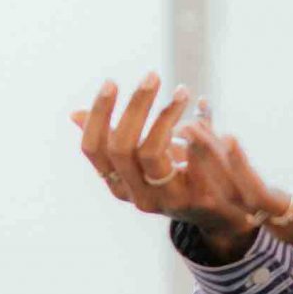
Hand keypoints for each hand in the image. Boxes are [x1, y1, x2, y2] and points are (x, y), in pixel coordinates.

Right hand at [70, 72, 262, 262]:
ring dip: (166, 114)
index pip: (93, 149)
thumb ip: (115, 137)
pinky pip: (192, 159)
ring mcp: (165, 201)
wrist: (218, 216)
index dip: (98, 114)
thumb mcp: (142, 160)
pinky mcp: (198, 200)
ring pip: (152, 152)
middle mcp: (137, 196)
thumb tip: (74, 114)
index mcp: (118, 184)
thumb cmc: (175, 179)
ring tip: (182, 92)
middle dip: (135, 106)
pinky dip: (197, 131)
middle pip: (121, 148)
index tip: (111, 82)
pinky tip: (202, 108)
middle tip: (152, 76)